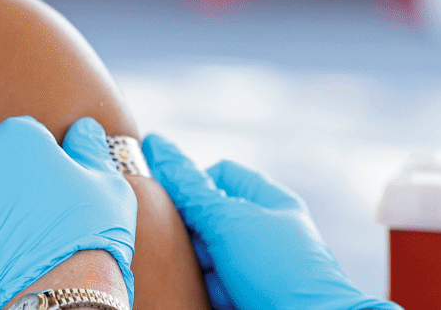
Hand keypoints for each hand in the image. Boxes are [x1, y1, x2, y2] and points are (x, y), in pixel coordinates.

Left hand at [0, 116, 136, 309]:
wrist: (64, 296)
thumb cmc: (91, 238)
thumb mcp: (108, 186)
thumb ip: (89, 150)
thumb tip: (83, 128)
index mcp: (14, 136)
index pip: (15, 142)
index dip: (31, 172)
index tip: (44, 198)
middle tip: (24, 225)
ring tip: (3, 249)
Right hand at [141, 134, 399, 309]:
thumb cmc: (281, 272)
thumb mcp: (229, 221)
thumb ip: (191, 188)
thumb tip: (158, 145)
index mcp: (270, 201)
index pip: (219, 174)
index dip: (193, 184)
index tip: (171, 202)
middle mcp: (263, 232)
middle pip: (207, 217)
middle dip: (189, 232)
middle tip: (179, 244)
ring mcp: (255, 268)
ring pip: (206, 255)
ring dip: (193, 264)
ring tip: (191, 274)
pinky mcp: (242, 297)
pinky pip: (209, 285)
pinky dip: (199, 289)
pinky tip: (197, 293)